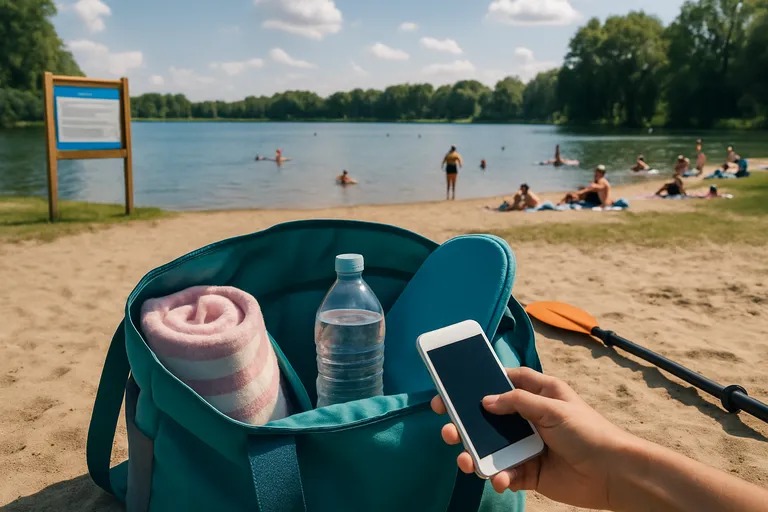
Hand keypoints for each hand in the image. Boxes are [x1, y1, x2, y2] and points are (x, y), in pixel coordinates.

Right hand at [431, 367, 635, 509]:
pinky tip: (500, 479)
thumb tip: (485, 401)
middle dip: (464, 424)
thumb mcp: (554, 407)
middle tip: (447, 429)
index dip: (476, 385)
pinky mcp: (528, 472)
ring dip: (474, 454)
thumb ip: (518, 402)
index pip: (500, 384)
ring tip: (466, 461)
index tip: (448, 390)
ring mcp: (525, 446)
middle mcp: (526, 419)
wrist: (613, 474)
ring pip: (489, 448)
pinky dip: (498, 477)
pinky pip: (504, 473)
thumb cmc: (590, 432)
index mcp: (535, 395)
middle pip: (486, 418)